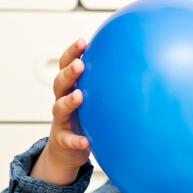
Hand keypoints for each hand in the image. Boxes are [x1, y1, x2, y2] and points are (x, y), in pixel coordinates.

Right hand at [29, 39, 90, 185]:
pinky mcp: (63, 141)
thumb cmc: (82, 120)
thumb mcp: (91, 101)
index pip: (66, 67)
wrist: (65, 151)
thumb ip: (103, 85)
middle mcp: (62, 102)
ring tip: (78, 96)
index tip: (82, 42)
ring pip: (59, 108)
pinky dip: (76, 140)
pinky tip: (85, 141)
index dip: (72, 53)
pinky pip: (68, 140)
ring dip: (68, 101)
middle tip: (79, 65)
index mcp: (69, 89)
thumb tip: (133, 66)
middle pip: (60, 83)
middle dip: (68, 73)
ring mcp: (61, 121)